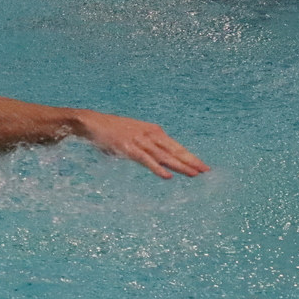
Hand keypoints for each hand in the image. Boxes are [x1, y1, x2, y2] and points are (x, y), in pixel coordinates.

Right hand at [74, 110, 207, 178]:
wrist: (92, 122)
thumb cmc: (112, 131)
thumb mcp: (134, 137)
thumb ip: (146, 148)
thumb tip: (156, 161)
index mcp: (153, 131)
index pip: (176, 147)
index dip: (190, 157)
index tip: (203, 166)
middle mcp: (150, 135)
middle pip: (175, 150)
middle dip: (191, 161)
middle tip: (206, 170)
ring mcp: (140, 141)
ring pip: (164, 156)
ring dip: (180, 166)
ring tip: (194, 174)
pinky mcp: (128, 148)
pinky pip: (146, 160)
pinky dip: (157, 168)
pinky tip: (167, 176)